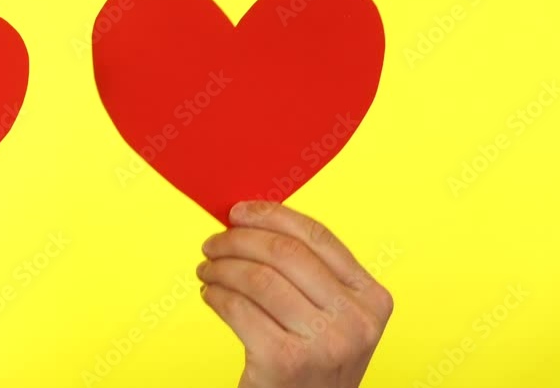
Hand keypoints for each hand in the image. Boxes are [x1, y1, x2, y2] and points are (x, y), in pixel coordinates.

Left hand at [197, 201, 393, 387]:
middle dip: (238, 239)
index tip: (239, 212)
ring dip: (221, 267)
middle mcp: (356, 320)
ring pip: (257, 277)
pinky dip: (216, 295)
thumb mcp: (334, 320)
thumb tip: (253, 222)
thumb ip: (311, 275)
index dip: (271, 215)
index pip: (317, 236)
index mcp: (373, 298)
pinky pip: (238, 308)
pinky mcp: (286, 361)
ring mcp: (325, 342)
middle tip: (212, 244)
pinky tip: (211, 295)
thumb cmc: (314, 367)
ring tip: (207, 270)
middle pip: (283, 251)